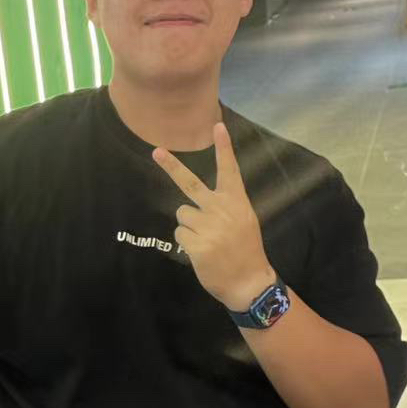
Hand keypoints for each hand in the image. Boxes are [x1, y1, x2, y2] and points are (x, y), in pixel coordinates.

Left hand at [153, 123, 275, 310]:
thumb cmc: (246, 251)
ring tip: (207, 241)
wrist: (249, 282)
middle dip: (171, 166)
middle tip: (157, 152)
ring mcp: (208, 227)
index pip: (229, 170)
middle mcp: (221, 209)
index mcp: (236, 202)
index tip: (217, 125)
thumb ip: (226, 206)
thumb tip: (199, 202)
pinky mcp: (196, 244)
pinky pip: (180, 235)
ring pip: (182, 215)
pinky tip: (202, 252)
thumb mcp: (245, 221)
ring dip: (189, 227)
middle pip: (189, 183)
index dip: (223, 147)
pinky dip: (187, 243)